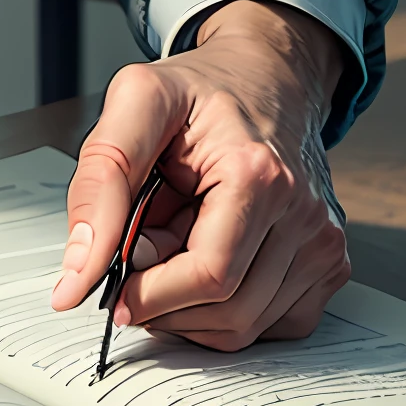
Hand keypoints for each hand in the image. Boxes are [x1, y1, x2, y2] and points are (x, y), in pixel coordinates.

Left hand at [48, 0, 350, 349]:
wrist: (267, 78)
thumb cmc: (202, 91)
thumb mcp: (134, 105)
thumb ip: (99, 185)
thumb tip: (77, 276)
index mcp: (259, 174)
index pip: (208, 276)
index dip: (149, 296)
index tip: (109, 291)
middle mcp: (303, 214)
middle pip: (227, 311)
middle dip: (165, 296)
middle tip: (140, 250)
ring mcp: (322, 243)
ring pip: (246, 327)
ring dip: (192, 304)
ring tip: (175, 242)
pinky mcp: (328, 263)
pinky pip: (271, 324)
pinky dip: (227, 310)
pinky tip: (208, 261)